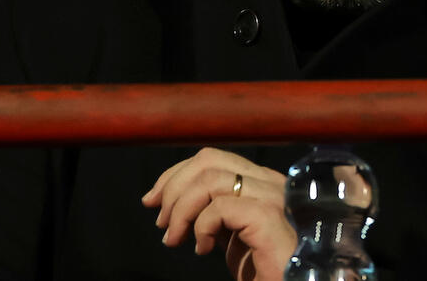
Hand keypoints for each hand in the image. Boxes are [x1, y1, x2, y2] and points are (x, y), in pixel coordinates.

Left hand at [142, 147, 296, 280]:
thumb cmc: (269, 270)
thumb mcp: (234, 235)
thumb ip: (216, 212)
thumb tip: (173, 201)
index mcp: (262, 182)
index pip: (212, 157)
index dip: (176, 174)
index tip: (154, 200)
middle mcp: (270, 182)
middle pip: (209, 160)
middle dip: (173, 187)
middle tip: (162, 223)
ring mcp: (272, 197)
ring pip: (211, 179)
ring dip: (182, 210)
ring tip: (176, 238)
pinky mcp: (268, 217)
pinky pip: (221, 206)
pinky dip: (201, 226)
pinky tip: (203, 249)